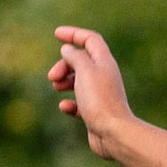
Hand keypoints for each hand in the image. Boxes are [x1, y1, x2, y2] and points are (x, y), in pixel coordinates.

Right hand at [48, 26, 133, 158]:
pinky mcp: (96, 112)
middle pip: (81, 61)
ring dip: (64, 81)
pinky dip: (70, 103)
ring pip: (79, 81)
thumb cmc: (99, 100)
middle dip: (64, 64)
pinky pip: (80, 103)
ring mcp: (100, 95)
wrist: (114, 133)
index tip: (57, 34)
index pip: (90, 39)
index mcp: (104, 62)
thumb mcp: (84, 71)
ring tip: (56, 87)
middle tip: (52, 76)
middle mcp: (104, 76)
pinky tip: (65, 107)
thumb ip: (75, 57)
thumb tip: (68, 50)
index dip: (74, 34)